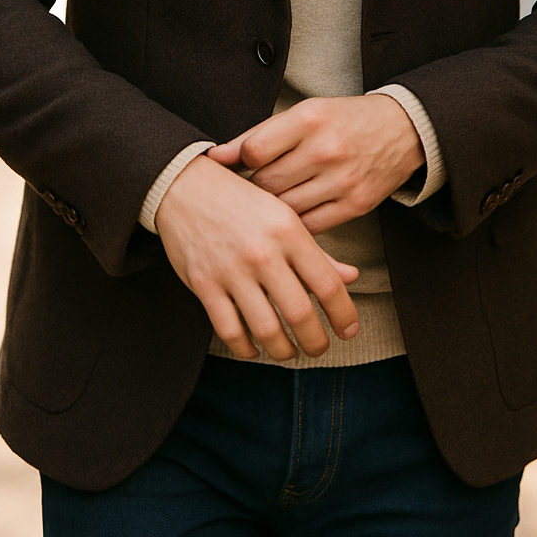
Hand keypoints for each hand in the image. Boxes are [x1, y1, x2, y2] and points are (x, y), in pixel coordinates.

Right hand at [155, 153, 359, 360]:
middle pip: (299, 314)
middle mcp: (262, 252)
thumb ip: (317, 252)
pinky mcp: (204, 284)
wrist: (184, 185)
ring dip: (282, 350)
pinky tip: (254, 349)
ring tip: (288, 352)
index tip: (348, 330)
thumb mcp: (283, 216)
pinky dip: (245, 348)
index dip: (343, 314)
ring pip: (266, 329)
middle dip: (315, 341)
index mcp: (288, 231)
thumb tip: (351, 277)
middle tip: (319, 348)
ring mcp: (232, 270)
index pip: (327, 284)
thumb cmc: (240, 202)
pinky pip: (229, 330)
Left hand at [208, 93, 423, 233]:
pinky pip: (310, 226)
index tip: (242, 165)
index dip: (240, 162)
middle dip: (254, 189)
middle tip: (252, 188)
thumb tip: (216, 156)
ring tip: (273, 200)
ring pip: (286, 209)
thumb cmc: (343, 120)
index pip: (254, 151)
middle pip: (267, 184)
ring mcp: (343, 180)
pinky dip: (296, 224)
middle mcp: (326, 149)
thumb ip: (259, 134)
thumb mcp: (304, 113)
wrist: (402, 130)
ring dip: (273, 208)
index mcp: (310, 119)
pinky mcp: (356, 205)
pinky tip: (294, 213)